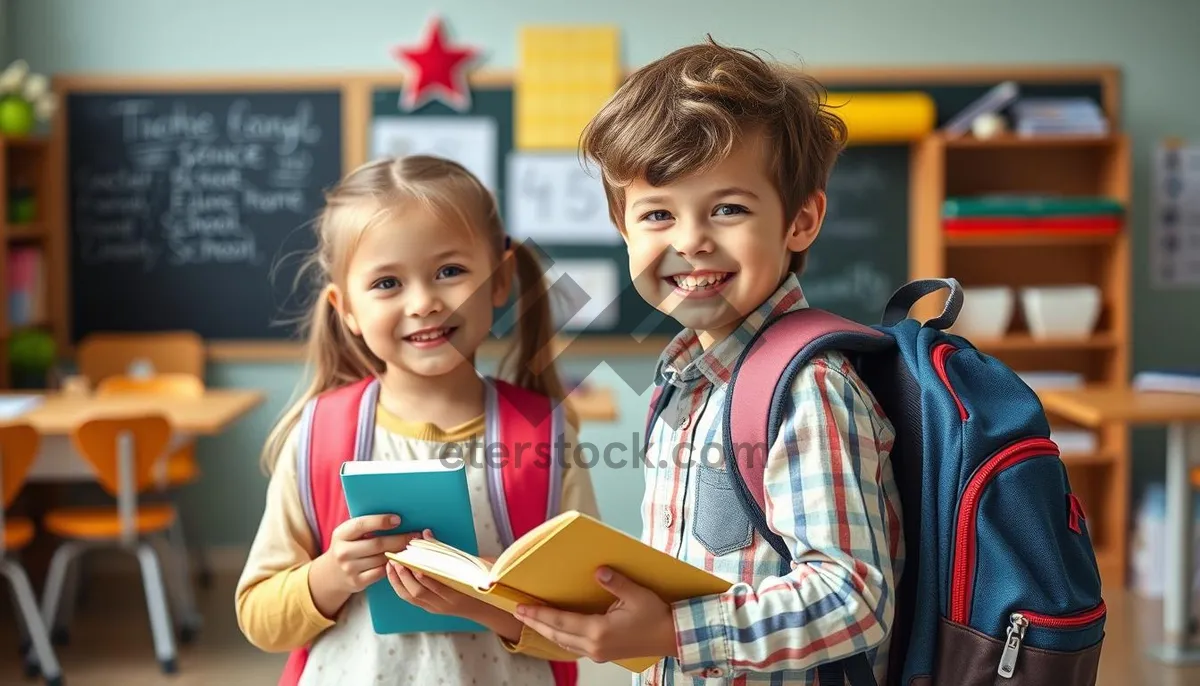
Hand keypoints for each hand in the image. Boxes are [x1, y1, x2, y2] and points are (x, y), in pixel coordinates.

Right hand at [309, 514, 424, 617]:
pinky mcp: (357, 582)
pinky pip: (381, 572)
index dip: (380, 521)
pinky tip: (403, 561)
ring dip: (400, 553)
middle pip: (377, 544)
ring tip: (414, 547)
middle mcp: (343, 552)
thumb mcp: (348, 534)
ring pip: (382, 558)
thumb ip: (365, 526)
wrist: (331, 574)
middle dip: (400, 539)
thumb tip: (396, 518)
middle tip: (416, 535)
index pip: (361, 525)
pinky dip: (393, 566)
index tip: (398, 520)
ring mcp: (349, 568)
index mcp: (341, 534)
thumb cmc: (348, 546)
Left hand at [387, 532, 522, 641]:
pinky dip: (399, 586)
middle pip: (418, 592)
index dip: (424, 574)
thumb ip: (450, 551)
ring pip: (411, 596)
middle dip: (404, 575)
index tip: (414, 561)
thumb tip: (427, 533)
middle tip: (397, 559)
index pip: (437, 585)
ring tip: (391, 564)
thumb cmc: (483, 582)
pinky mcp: (430, 608)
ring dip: (398, 580)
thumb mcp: (475, 565)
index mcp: (458, 594)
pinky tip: (394, 574)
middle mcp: (444, 604)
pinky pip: (410, 599)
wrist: (487, 607)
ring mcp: (436, 608)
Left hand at [514, 567, 677, 662]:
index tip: (521, 608)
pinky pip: (574, 645)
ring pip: (563, 642)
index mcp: (600, 631)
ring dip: (546, 630)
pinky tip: (556, 628)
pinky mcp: (603, 654)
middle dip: (536, 623)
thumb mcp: (638, 595)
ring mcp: (598, 653)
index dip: (539, 614)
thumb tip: (598, 571)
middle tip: (518, 612)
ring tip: (532, 619)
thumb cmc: (657, 616)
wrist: (672, 637)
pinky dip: (560, 635)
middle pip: (556, 634)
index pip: (560, 622)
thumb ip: (616, 583)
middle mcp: (594, 646)